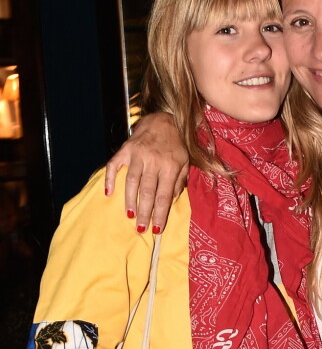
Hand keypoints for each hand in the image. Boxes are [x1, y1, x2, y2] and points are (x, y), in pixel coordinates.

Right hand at [105, 112, 188, 232]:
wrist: (163, 121)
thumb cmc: (174, 145)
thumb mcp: (184, 161)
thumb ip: (180, 181)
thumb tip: (171, 200)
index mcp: (171, 166)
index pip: (165, 195)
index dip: (160, 214)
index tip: (157, 229)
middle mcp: (154, 160)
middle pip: (148, 191)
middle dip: (144, 212)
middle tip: (141, 228)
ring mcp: (138, 154)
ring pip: (132, 182)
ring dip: (130, 200)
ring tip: (129, 215)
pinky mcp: (125, 149)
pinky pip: (114, 165)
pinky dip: (110, 179)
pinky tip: (109, 193)